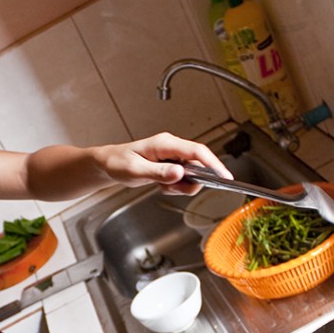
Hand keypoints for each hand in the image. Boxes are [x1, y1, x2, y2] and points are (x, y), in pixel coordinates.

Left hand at [94, 132, 232, 195]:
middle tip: (175, 189)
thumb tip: (180, 173)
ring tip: (163, 187)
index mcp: (165, 143)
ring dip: (181, 186)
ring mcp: (173, 156)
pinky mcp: (172, 165)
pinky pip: (183, 178)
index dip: (214, 164)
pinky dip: (176, 187)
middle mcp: (172, 147)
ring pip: (192, 174)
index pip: (197, 152)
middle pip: (198, 165)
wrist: (108, 164)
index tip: (225, 177)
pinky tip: (162, 186)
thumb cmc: (118, 162)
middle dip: (192, 181)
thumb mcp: (136, 171)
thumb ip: (158, 173)